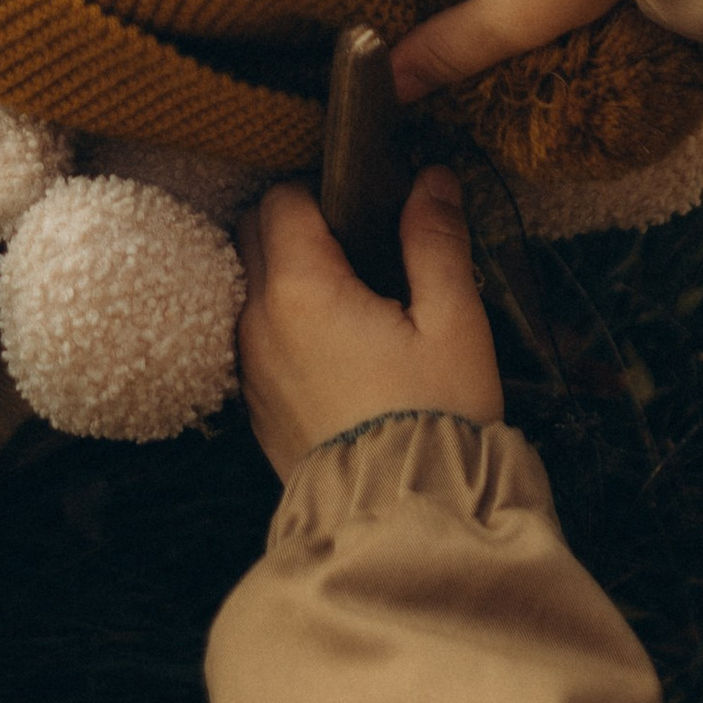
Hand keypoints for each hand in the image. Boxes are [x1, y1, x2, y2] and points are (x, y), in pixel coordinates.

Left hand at [235, 169, 502, 478]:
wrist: (403, 525)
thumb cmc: (436, 417)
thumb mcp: (454, 323)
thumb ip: (435, 242)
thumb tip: (432, 177)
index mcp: (300, 289)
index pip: (281, 199)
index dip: (322, 190)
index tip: (367, 207)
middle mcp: (257, 321)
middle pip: (252, 234)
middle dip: (296, 224)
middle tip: (361, 246)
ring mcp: (249, 367)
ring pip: (250, 287)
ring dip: (287, 277)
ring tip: (354, 301)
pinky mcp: (255, 406)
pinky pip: (256, 339)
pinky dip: (284, 324)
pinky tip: (337, 348)